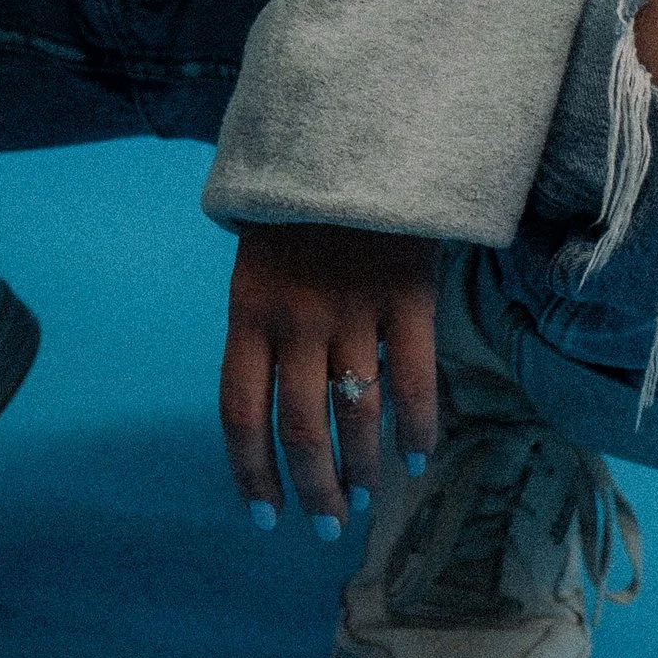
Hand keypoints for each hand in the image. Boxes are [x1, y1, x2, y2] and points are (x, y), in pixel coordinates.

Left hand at [220, 223, 441, 533]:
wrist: (349, 132)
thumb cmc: (296, 207)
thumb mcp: (257, 260)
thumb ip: (262, 326)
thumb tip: (272, 408)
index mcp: (248, 310)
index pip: (240, 414)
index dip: (251, 475)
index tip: (265, 519)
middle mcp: (295, 319)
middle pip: (300, 428)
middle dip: (313, 489)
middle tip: (327, 526)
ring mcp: (352, 308)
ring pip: (356, 413)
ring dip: (360, 468)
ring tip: (365, 500)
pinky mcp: (406, 294)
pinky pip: (413, 377)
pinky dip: (416, 426)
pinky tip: (417, 458)